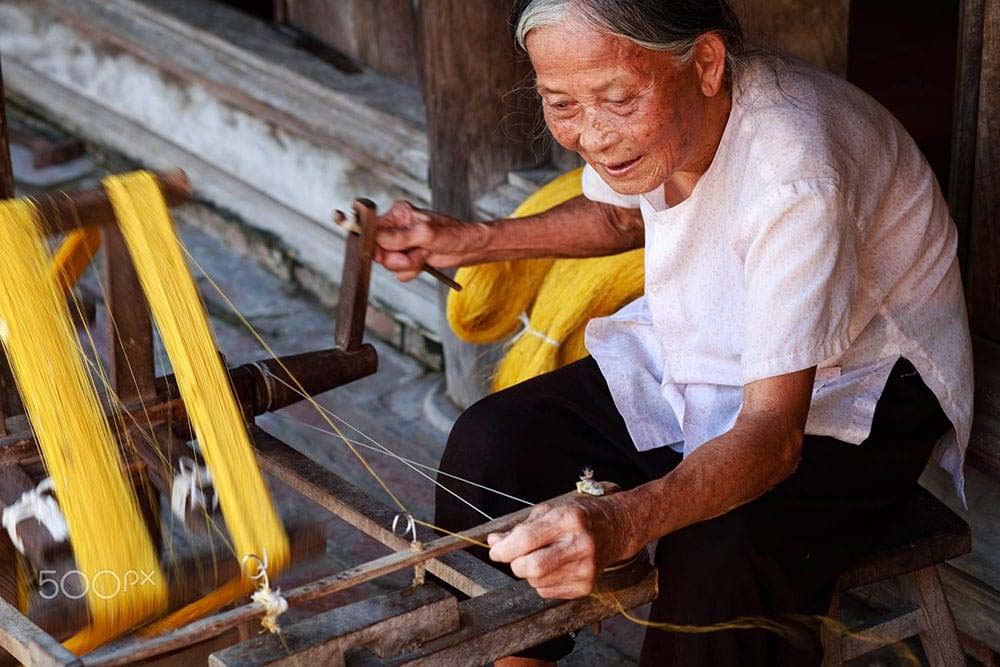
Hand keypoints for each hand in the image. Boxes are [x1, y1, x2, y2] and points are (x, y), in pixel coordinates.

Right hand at [374, 201, 484, 281]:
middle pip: (378, 250)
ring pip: (388, 263)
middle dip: (396, 257)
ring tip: (423, 255)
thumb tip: (377, 237)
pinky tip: (423, 261)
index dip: (376, 243)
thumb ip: (400, 237)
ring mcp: (402, 245)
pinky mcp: (407, 258)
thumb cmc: (452, 234)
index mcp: (398, 214)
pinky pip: (399, 272)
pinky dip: (411, 271)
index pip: (373, 229)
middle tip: (413, 254)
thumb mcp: (425, 233)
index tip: (384, 251)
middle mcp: (397, 229)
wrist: (467, 248)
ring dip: (407, 264)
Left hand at [487, 497, 634, 598]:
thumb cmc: (577, 518)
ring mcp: (585, 568)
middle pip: (531, 567)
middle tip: (516, 556)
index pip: (527, 539)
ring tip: (544, 557)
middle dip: (515, 564)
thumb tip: (494, 542)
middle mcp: (580, 544)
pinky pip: (547, 592)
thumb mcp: (548, 512)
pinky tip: (555, 567)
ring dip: (529, 573)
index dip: (504, 549)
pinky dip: (542, 582)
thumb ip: (519, 529)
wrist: (613, 529)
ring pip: (536, 582)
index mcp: (568, 519)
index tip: (496, 551)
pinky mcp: (586, 586)